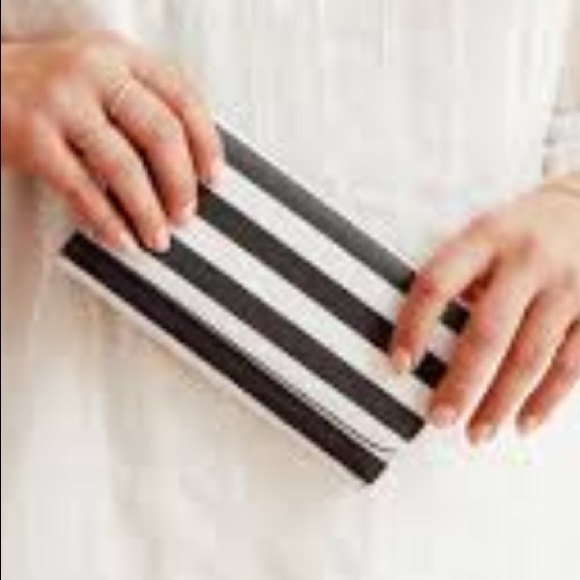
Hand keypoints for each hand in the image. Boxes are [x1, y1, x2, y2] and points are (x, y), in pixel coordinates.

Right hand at [1, 31, 222, 251]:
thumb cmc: (44, 88)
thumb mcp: (99, 79)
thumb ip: (140, 107)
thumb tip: (186, 168)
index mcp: (121, 56)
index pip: (184, 98)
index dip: (207, 143)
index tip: (215, 177)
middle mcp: (96, 71)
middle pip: (162, 133)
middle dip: (182, 184)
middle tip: (187, 214)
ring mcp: (61, 100)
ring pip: (125, 166)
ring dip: (148, 211)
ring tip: (157, 236)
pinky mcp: (31, 135)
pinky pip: (82, 189)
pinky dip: (107, 221)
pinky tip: (121, 239)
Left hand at [391, 185, 579, 443]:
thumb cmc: (526, 225)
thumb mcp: (487, 230)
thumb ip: (460, 273)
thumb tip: (426, 330)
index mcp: (486, 237)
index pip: (436, 284)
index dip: (412, 327)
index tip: (398, 364)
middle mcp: (528, 261)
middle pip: (487, 333)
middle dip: (461, 383)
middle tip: (438, 418)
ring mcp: (568, 287)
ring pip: (530, 357)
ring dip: (500, 402)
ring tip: (477, 433)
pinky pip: (572, 364)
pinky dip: (548, 399)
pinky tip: (524, 422)